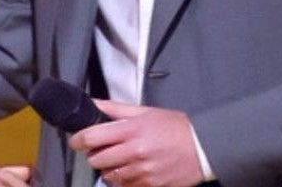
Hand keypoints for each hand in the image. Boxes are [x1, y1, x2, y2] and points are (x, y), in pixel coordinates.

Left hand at [68, 101, 202, 186]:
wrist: (205, 147)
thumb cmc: (175, 127)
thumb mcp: (145, 112)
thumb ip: (115, 109)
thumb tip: (93, 103)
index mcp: (131, 130)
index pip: (91, 137)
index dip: (78, 140)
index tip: (76, 142)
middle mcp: (134, 152)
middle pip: (96, 160)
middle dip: (95, 156)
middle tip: (102, 151)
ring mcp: (143, 171)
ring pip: (110, 177)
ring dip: (110, 170)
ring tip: (120, 161)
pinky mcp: (152, 186)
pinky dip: (125, 181)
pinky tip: (133, 171)